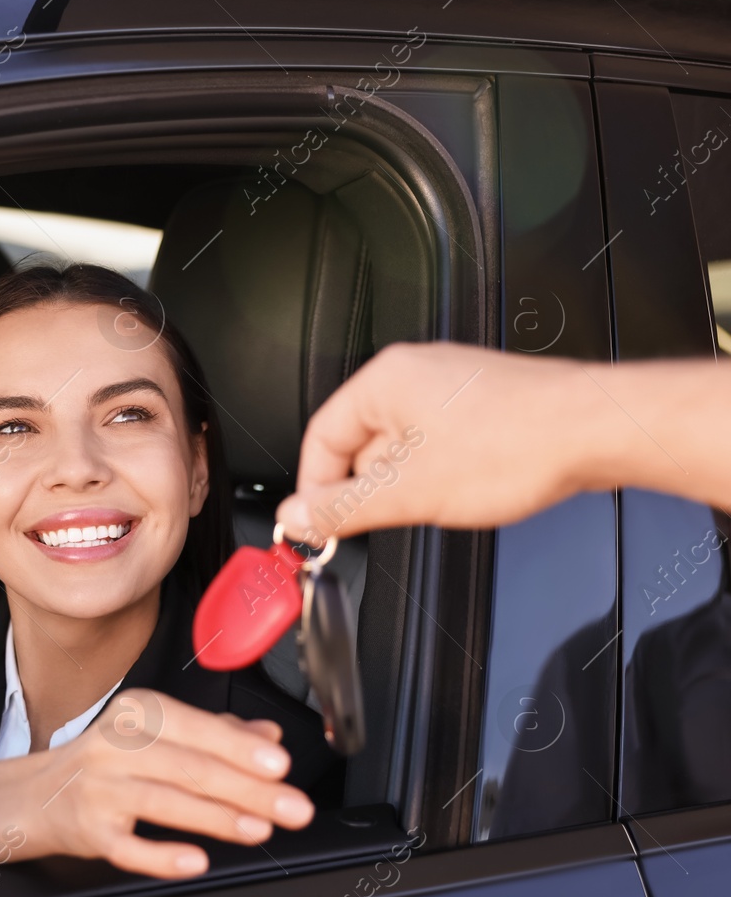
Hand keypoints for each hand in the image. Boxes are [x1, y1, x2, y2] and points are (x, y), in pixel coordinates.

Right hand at [27, 688, 314, 878]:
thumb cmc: (107, 762)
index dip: (239, 748)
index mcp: (138, 713)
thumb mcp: (155, 735)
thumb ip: (215, 734)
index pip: (196, 728)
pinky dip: (162, 855)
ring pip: (164, 801)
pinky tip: (195, 860)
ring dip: (217, 817)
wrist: (36, 795)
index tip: (279, 765)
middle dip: (247, 789)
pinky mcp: (88, 831)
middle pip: (188, 766)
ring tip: (258, 829)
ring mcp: (99, 788)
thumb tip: (269, 738)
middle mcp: (114, 744)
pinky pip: (128, 846)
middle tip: (291, 808)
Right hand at [274, 342, 599, 542]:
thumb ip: (342, 507)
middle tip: (384, 520)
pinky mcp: (483, 402)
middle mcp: (416, 373)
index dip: (314, 488)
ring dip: (409, 482)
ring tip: (440, 501)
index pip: (320, 436)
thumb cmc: (518, 443)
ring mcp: (452, 385)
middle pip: (360, 442)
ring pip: (403, 446)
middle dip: (369, 487)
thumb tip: (296, 516)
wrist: (599, 431)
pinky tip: (468, 489)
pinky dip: (442, 471)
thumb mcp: (408, 492)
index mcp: (385, 381)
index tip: (319, 524)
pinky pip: (440, 442)